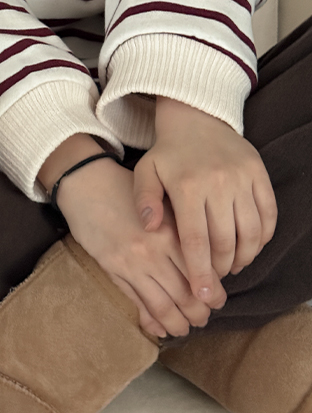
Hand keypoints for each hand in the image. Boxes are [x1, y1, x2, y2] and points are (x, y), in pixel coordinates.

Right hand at [55, 156, 225, 338]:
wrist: (87, 184)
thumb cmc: (127, 189)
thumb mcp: (161, 202)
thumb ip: (180, 229)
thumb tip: (205, 259)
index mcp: (170, 233)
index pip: (200, 272)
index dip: (212, 292)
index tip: (218, 301)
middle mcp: (153, 252)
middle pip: (184, 294)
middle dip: (198, 312)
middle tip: (204, 318)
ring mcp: (130, 263)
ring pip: (161, 304)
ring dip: (176, 322)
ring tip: (184, 328)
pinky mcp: (112, 269)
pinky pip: (134, 301)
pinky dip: (149, 319)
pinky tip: (158, 328)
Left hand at [133, 97, 277, 305]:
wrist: (195, 118)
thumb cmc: (166, 153)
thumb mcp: (145, 172)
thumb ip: (143, 201)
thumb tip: (149, 230)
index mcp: (187, 187)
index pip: (196, 241)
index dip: (201, 272)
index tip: (202, 294)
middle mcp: (217, 183)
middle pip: (226, 241)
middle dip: (221, 268)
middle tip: (214, 280)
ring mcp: (241, 177)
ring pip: (251, 231)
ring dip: (244, 256)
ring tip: (231, 266)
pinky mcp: (258, 173)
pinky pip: (268, 214)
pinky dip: (263, 236)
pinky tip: (250, 246)